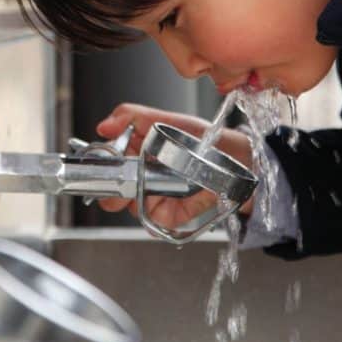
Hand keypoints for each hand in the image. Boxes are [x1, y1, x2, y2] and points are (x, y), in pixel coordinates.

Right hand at [95, 103, 254, 227]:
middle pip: (112, 193)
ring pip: (133, 209)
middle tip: (129, 181)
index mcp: (134, 153)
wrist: (239, 161)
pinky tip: (184, 199)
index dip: (101, 166)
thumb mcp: (169, 120)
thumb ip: (133, 117)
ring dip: (148, 198)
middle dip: (115, 191)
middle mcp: (139, 178)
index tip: (106, 163)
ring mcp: (152, 199)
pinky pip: (154, 225)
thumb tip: (103, 125)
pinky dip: (166, 215)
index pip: (105, 164)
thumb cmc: (205, 139)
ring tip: (172, 182)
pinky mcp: (168, 218)